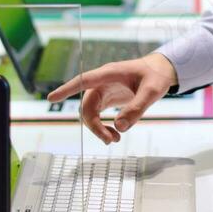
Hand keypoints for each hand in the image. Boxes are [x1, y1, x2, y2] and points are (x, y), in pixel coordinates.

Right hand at [46, 52, 177, 143]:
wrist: (161, 71)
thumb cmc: (156, 76)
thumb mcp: (152, 91)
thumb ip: (137, 108)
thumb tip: (119, 127)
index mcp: (109, 73)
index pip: (83, 80)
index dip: (67, 89)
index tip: (51, 98)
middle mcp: (102, 81)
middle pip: (87, 105)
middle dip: (94, 125)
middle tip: (110, 141)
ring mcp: (104, 90)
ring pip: (90, 112)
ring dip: (98, 128)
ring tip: (115, 140)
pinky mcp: (108, 98)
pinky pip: (98, 115)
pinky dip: (103, 126)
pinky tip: (115, 134)